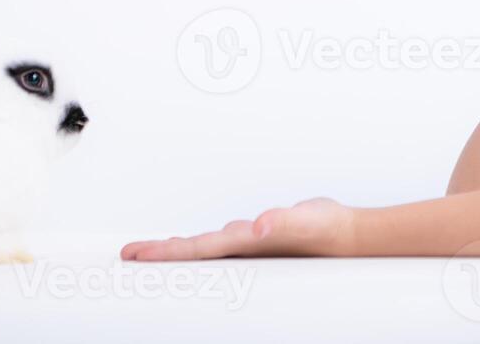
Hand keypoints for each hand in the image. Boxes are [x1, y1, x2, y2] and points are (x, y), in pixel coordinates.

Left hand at [119, 197, 354, 260]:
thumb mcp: (304, 221)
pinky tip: (202, 245)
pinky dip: (207, 243)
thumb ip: (282, 222)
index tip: (135, 257)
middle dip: (160, 255)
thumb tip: (260, 226)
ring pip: (205, 249)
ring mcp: (249, 247)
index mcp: (244, 247)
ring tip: (156, 252)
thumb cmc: (327, 232)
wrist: (349, 237)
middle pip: (192, 253)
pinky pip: (224, 243)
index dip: (163, 254)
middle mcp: (242, 249)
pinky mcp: (259, 240)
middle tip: (130, 256)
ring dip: (180, 252)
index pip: (193, 251)